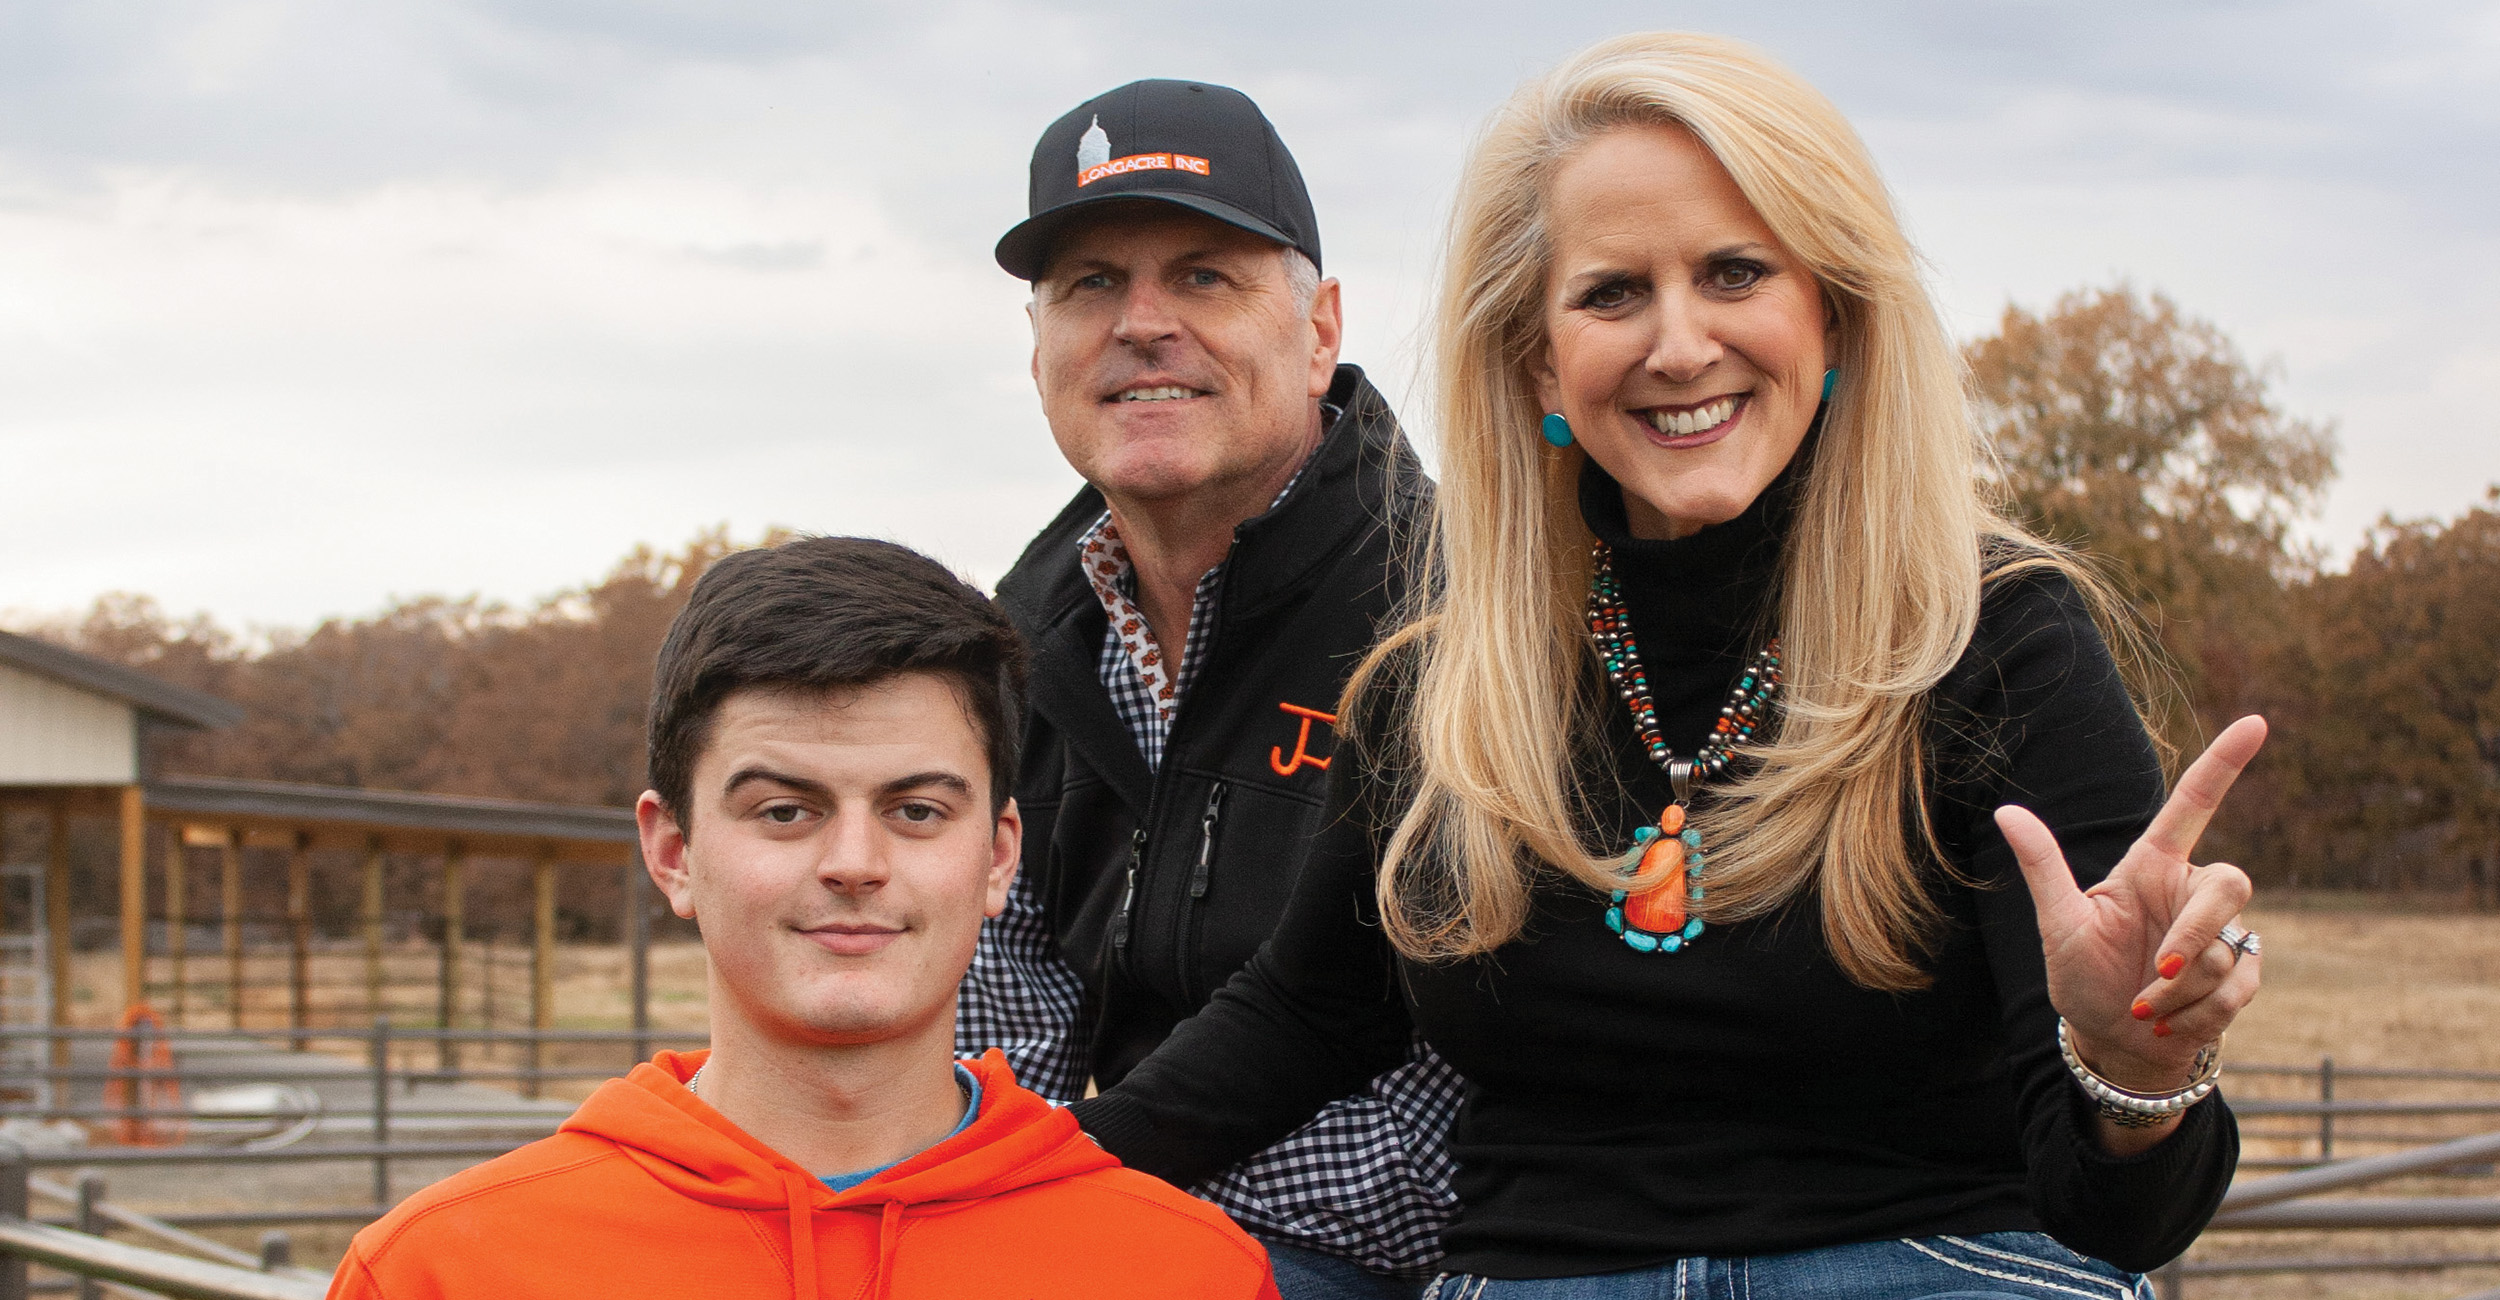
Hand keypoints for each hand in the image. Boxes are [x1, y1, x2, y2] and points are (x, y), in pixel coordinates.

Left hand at [1995, 716, 2267, 1093]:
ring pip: (2226, 948)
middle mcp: (2192, 891)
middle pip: (2230, 884)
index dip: (2224, 763)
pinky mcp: (2243, 972)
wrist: (2114, 1042)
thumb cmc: (2083, 977)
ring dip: (2180, 990)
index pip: (2194, 806)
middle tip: (2160, 970)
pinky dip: (2199, 1013)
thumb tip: (2005, 811)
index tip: (2255, 721)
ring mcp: (2223, 932)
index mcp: (2152, 867)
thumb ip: (2043, 867)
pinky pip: (2239, 985)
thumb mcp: (2059, 924)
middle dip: (2196, 933)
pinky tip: (2170, 1023)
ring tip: (2144, 1006)